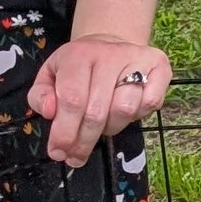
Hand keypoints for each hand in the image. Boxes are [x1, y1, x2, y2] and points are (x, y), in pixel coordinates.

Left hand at [29, 37, 172, 168]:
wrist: (111, 44)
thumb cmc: (78, 67)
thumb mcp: (50, 76)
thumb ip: (41, 96)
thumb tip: (51, 112)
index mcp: (78, 55)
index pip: (72, 100)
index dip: (65, 131)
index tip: (58, 152)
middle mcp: (109, 54)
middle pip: (97, 111)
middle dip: (84, 141)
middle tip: (76, 157)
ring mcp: (137, 59)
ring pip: (124, 110)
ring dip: (110, 128)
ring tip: (101, 126)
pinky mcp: (159, 66)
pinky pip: (150, 103)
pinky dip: (137, 116)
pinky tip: (124, 114)